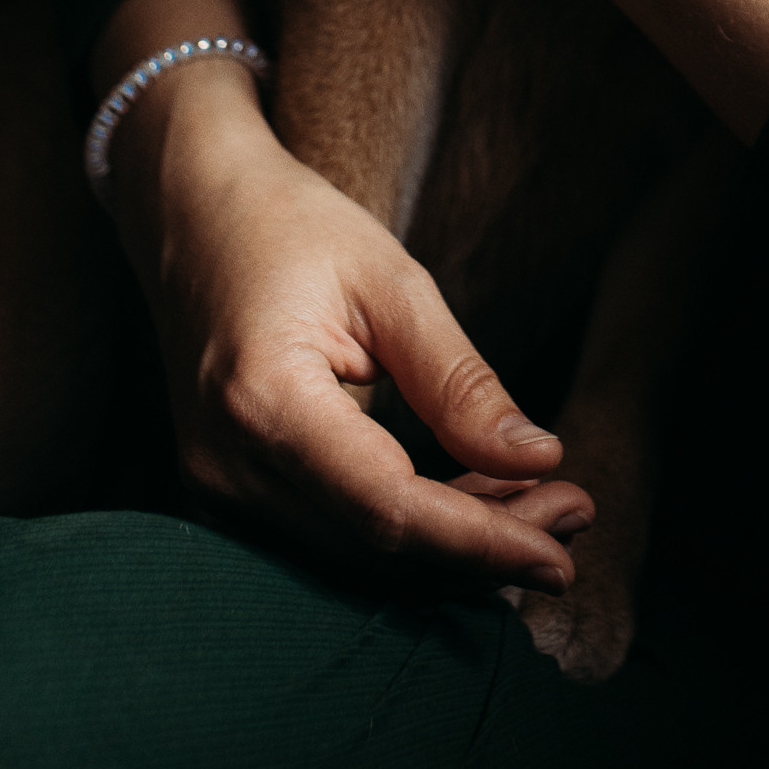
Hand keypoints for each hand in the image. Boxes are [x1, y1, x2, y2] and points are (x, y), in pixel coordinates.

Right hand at [96, 0, 591, 589]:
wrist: (191, 213)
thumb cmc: (289, 227)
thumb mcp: (391, 282)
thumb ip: (460, 380)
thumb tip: (539, 459)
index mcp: (264, 400)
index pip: (389, 508)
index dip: (482, 541)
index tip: (565, 552)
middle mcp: (227, 466)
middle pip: (377, 548)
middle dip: (484, 546)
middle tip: (577, 511)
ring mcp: (216, 487)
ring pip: (355, 555)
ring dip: (452, 544)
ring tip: (539, 501)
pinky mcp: (227, 491)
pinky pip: (328, 536)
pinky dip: (406, 530)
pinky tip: (470, 498)